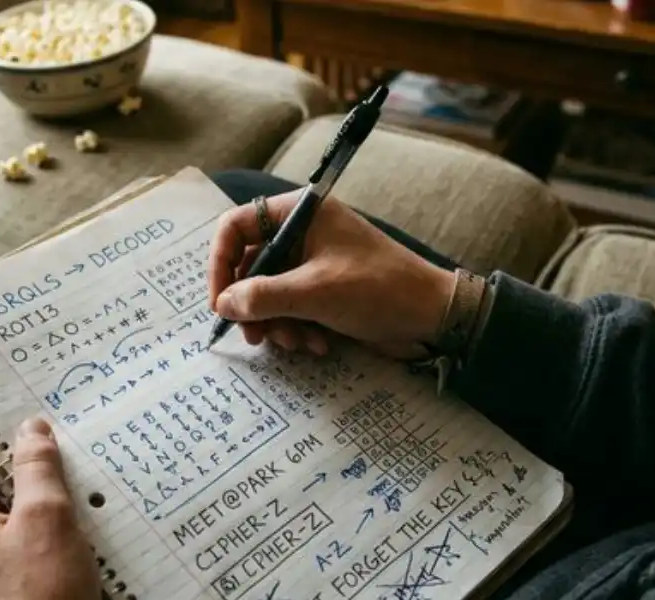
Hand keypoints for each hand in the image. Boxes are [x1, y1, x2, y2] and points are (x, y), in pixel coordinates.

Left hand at [0, 418, 100, 599]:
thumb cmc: (40, 592)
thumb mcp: (46, 517)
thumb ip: (35, 467)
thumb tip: (29, 428)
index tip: (27, 428)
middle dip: (22, 475)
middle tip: (62, 458)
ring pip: (2, 524)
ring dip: (35, 509)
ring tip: (75, 494)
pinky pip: (12, 555)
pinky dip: (37, 541)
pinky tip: (72, 537)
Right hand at [208, 190, 454, 358]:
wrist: (433, 317)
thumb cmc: (378, 290)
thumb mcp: (314, 293)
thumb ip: (262, 296)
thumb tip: (223, 304)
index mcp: (300, 213)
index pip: (237, 226)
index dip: (221, 264)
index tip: (221, 302)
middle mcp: (302, 232)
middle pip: (250, 265)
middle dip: (253, 305)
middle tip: (254, 336)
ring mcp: (313, 261)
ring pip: (268, 292)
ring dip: (277, 323)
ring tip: (297, 343)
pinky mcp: (323, 288)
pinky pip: (290, 306)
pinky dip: (296, 327)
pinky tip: (317, 344)